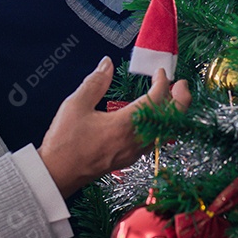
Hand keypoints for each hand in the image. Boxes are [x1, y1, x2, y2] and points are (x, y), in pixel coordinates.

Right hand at [37, 57, 191, 197]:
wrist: (57, 174)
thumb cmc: (64, 141)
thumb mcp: (76, 105)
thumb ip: (95, 82)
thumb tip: (107, 63)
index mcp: (125, 125)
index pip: (156, 100)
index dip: (162, 82)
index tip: (159, 71)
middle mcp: (135, 140)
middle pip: (172, 120)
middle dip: (181, 99)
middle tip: (181, 84)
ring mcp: (134, 152)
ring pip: (166, 132)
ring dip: (172, 113)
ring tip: (171, 98)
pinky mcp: (130, 159)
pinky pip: (155, 140)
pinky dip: (162, 126)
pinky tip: (154, 118)